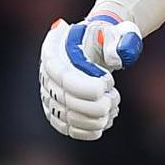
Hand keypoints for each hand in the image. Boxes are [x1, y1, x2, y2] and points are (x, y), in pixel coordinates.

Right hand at [39, 13, 142, 139]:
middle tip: (113, 96)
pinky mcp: (59, 116)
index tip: (108, 83)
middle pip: (68, 102)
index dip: (87, 86)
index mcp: (54, 54)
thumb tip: (117, 56)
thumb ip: (115, 42)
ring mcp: (50, 100)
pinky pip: (72, 131)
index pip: (63, 77)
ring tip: (112, 104)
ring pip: (72, 119)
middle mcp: (47, 79)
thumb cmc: (101, 41)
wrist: (92, 50)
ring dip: (99, 117)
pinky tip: (107, 118)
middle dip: (98, 105)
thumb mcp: (109, 34)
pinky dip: (94, 129)